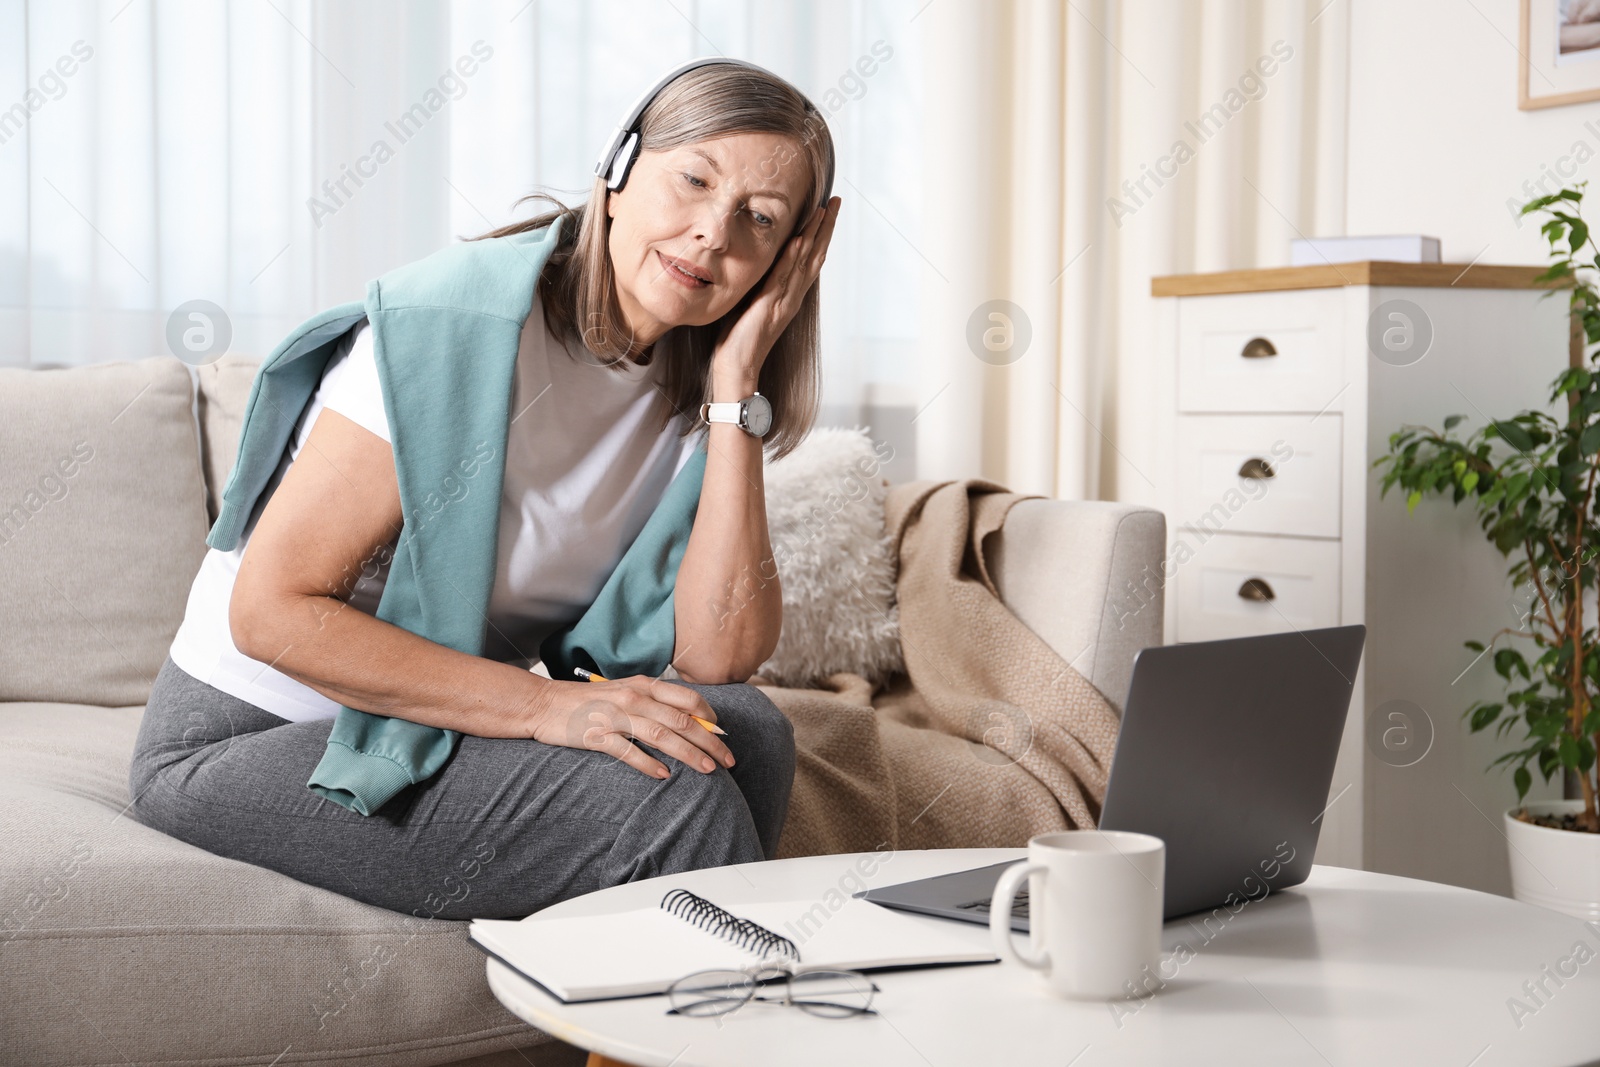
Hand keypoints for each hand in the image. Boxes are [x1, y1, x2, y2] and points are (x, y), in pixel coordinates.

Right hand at [526, 676, 734, 778]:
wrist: (543, 703)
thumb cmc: (588, 700)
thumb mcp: (625, 691)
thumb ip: (653, 702)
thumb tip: (687, 720)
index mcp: (643, 684)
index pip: (688, 700)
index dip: (711, 719)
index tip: (723, 735)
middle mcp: (633, 697)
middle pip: (682, 721)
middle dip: (710, 742)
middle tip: (728, 760)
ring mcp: (615, 716)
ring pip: (662, 736)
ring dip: (689, 755)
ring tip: (708, 770)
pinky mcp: (597, 735)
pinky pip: (628, 751)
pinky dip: (649, 764)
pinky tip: (664, 776)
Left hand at [712, 196, 841, 383]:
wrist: (738, 367)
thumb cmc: (740, 339)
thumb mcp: (753, 303)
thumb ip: (762, 285)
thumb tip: (760, 264)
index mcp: (789, 294)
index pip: (809, 259)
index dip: (820, 234)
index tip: (827, 210)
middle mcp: (792, 296)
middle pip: (816, 255)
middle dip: (826, 227)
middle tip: (837, 201)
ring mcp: (784, 301)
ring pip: (805, 262)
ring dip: (815, 235)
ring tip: (824, 211)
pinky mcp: (770, 306)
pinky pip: (783, 278)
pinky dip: (792, 259)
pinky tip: (799, 240)